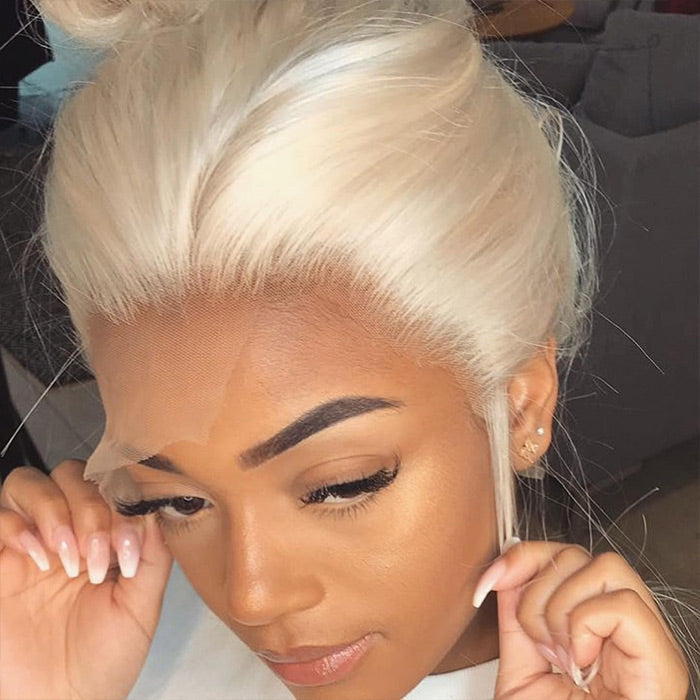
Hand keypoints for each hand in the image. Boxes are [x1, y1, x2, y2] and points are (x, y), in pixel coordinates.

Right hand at [0, 460, 172, 699]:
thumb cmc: (104, 660)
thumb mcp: (142, 606)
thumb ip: (154, 554)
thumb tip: (154, 507)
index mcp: (103, 536)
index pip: (108, 483)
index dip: (120, 499)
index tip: (129, 543)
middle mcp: (66, 531)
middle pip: (70, 474)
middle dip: (89, 506)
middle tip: (98, 554)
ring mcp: (28, 544)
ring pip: (30, 483)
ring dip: (55, 509)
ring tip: (68, 556)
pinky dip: (20, 527)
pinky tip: (41, 559)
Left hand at [473, 539, 689, 699]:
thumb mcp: (521, 671)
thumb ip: (517, 618)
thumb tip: (506, 569)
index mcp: (594, 631)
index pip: (566, 556)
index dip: (523, 557)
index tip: (489, 583)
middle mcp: (625, 632)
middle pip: (582, 554)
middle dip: (539, 591)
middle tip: (539, 644)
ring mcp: (648, 645)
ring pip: (606, 568)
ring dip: (561, 609)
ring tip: (560, 656)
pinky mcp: (664, 665)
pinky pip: (622, 605)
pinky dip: (586, 626)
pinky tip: (580, 663)